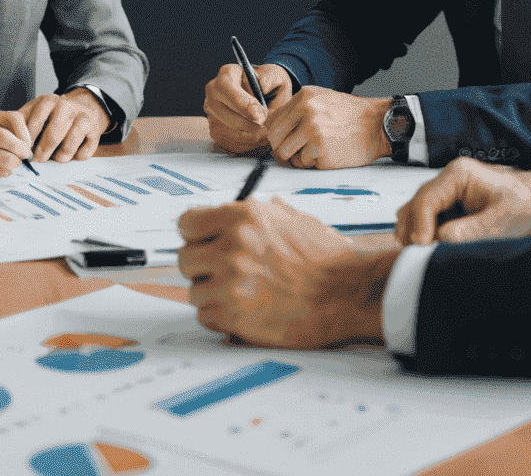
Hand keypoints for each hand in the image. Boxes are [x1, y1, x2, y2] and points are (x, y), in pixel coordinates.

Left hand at [20, 88, 110, 161]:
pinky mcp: (95, 131)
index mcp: (48, 101)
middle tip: (38, 160)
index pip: (34, 122)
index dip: (27, 141)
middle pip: (53, 134)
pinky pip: (85, 151)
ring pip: (70, 142)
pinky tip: (73, 155)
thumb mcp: (35, 112)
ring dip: (61, 156)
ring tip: (57, 158)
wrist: (83, 107)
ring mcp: (83, 117)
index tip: (23, 152)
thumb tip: (11, 145)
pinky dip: (77, 157)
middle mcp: (66, 106)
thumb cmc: (53, 116)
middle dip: (43, 151)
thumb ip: (22, 125)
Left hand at [177, 197, 396, 348]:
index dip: (196, 235)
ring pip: (195, 291)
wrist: (346, 292)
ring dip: (212, 294)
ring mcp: (230, 283)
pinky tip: (245, 311)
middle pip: (185, 259)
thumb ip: (257, 213)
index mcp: (241, 217)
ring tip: (241, 294)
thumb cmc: (325, 258)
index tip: (203, 243)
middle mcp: (230, 247)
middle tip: (222, 272)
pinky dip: (221, 318)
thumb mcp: (290, 218)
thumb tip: (236, 213)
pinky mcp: (233, 316)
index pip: (186, 222)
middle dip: (202, 266)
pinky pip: (206, 317)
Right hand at [203, 61, 294, 153]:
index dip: (241, 103)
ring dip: (247, 136)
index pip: (225, 86)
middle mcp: (213, 92)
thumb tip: (261, 85)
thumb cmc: (270, 86)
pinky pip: (226, 142)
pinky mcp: (215, 130)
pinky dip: (245, 145)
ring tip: (265, 134)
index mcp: (227, 74)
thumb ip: (269, 77)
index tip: (259, 115)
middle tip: (265, 128)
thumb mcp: (275, 76)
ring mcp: (211, 112)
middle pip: (221, 111)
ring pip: (224, 130)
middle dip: (245, 124)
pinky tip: (257, 138)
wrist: (267, 99)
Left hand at [265, 86, 391, 168]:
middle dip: (281, 150)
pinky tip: (328, 154)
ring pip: (286, 154)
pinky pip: (304, 164)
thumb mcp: (321, 101)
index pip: (272, 121)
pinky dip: (313, 164)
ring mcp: (313, 131)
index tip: (281, 142)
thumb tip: (271, 128)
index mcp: (304, 97)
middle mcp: (306, 111)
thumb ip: (297, 111)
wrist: (377, 126)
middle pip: (274, 139)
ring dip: (298, 158)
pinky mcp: (321, 150)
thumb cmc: (350, 116)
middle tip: (294, 153)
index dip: (275, 136)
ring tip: (315, 151)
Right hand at [395, 158, 530, 244]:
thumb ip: (470, 231)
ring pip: (417, 208)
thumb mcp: (500, 222)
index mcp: (458, 174)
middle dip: (412, 227)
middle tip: (415, 253)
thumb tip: (441, 239)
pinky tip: (428, 246)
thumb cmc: (524, 205)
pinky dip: (423, 230)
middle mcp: (449, 178)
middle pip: (416, 202)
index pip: (427, 198)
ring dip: (415, 229)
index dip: (420, 223)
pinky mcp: (451, 204)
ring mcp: (448, 191)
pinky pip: (428, 215)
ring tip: (419, 251)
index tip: (421, 246)